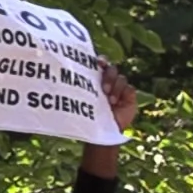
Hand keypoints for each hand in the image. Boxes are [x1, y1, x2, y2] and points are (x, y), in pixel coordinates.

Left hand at [80, 57, 136, 178]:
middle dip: (108, 76)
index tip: (98, 63)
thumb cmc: (88, 115)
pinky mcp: (129, 96)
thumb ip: (79, 87)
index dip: (101, 60)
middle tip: (104, 89)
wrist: (102, 131)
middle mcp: (109, 81)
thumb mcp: (81, 100)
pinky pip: (130, 89)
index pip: (101, 63)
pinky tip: (117, 103)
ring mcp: (120, 88)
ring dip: (116, 87)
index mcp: (97, 78)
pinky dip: (124, 94)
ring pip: (121, 78)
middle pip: (112, 69)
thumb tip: (63, 75)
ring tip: (110, 101)